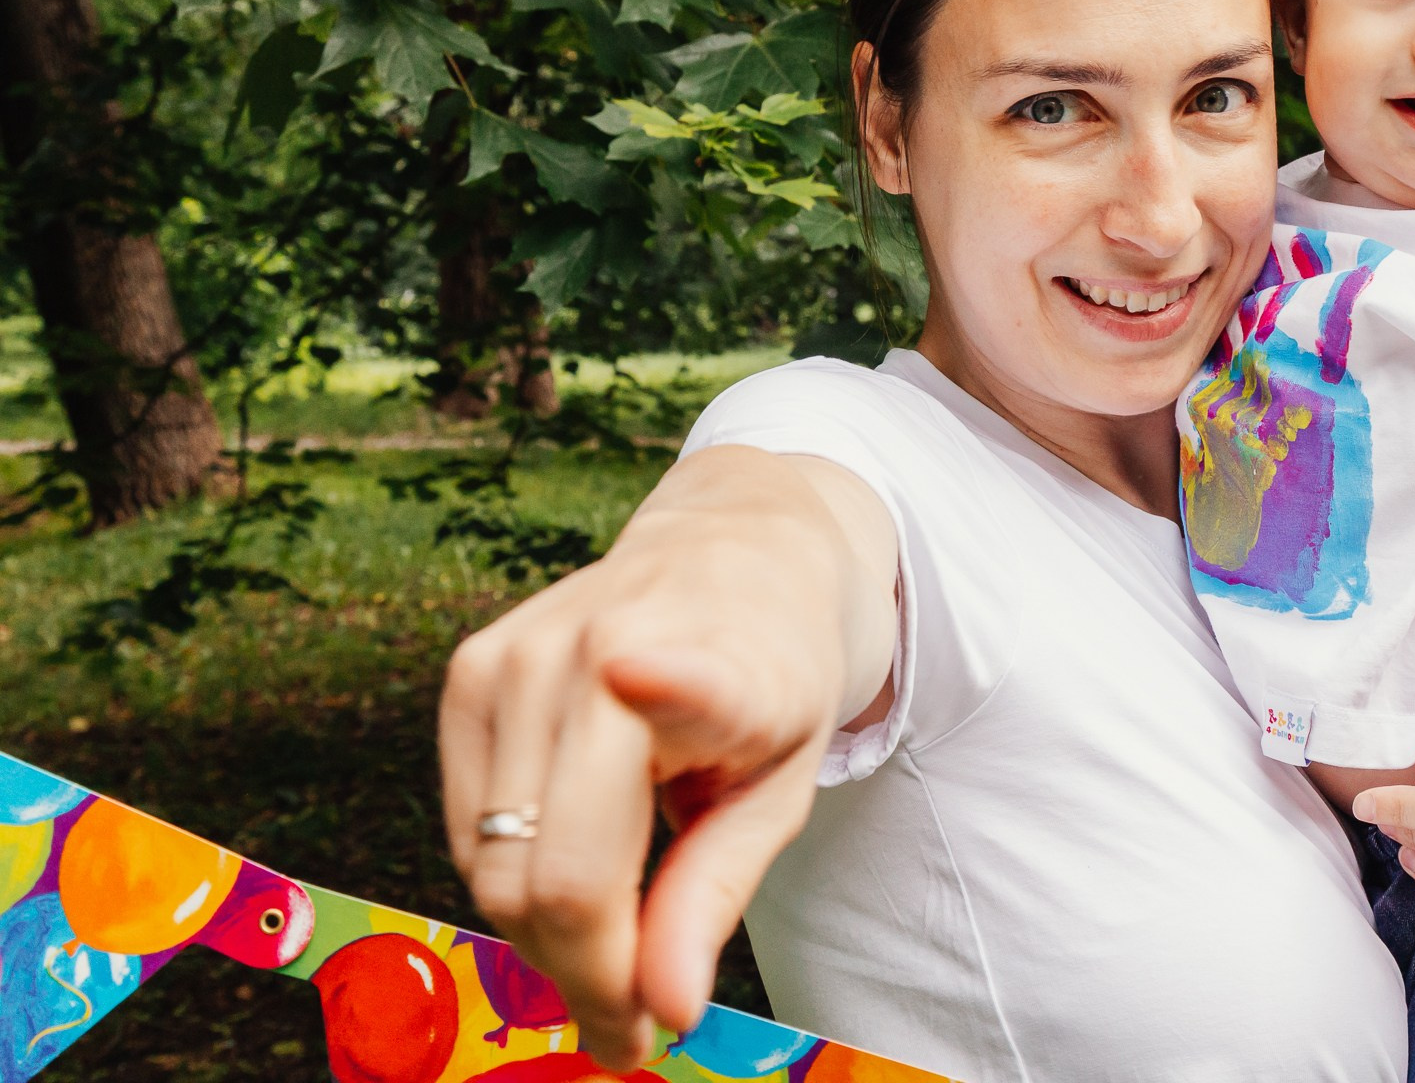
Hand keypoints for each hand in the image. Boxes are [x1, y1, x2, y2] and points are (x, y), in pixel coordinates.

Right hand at [439, 449, 894, 1072]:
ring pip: (493, 870)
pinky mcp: (466, 671)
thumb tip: (664, 1007)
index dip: (664, 685)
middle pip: (549, 874)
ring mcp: (512, 656)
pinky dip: (517, 881)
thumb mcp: (784, 783)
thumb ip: (716, 892)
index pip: (670, 685)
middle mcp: (591, 646)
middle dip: (590, 976)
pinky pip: (468, 831)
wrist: (739, 552)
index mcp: (707, 656)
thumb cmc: (774, 674)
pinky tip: (579, 875)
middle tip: (638, 1025)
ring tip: (619, 953)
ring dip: (549, 939)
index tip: (634, 672)